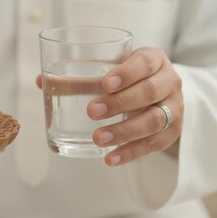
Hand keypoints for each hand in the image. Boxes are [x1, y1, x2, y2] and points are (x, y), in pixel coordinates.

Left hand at [87, 47, 182, 165]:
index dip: (127, 73)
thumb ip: (80, 78)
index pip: (145, 63)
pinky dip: (131, 152)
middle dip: (120, 103)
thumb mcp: (111, 72)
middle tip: (92, 112)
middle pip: (150, 92)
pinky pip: (154, 144)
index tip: (105, 84)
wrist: (159, 94)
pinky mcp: (172, 132)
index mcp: (154, 59)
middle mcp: (169, 82)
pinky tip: (111, 158)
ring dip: (125, 131)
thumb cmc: (130, 79)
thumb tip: (42, 81)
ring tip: (98, 138)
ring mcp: (174, 107)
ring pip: (155, 120)